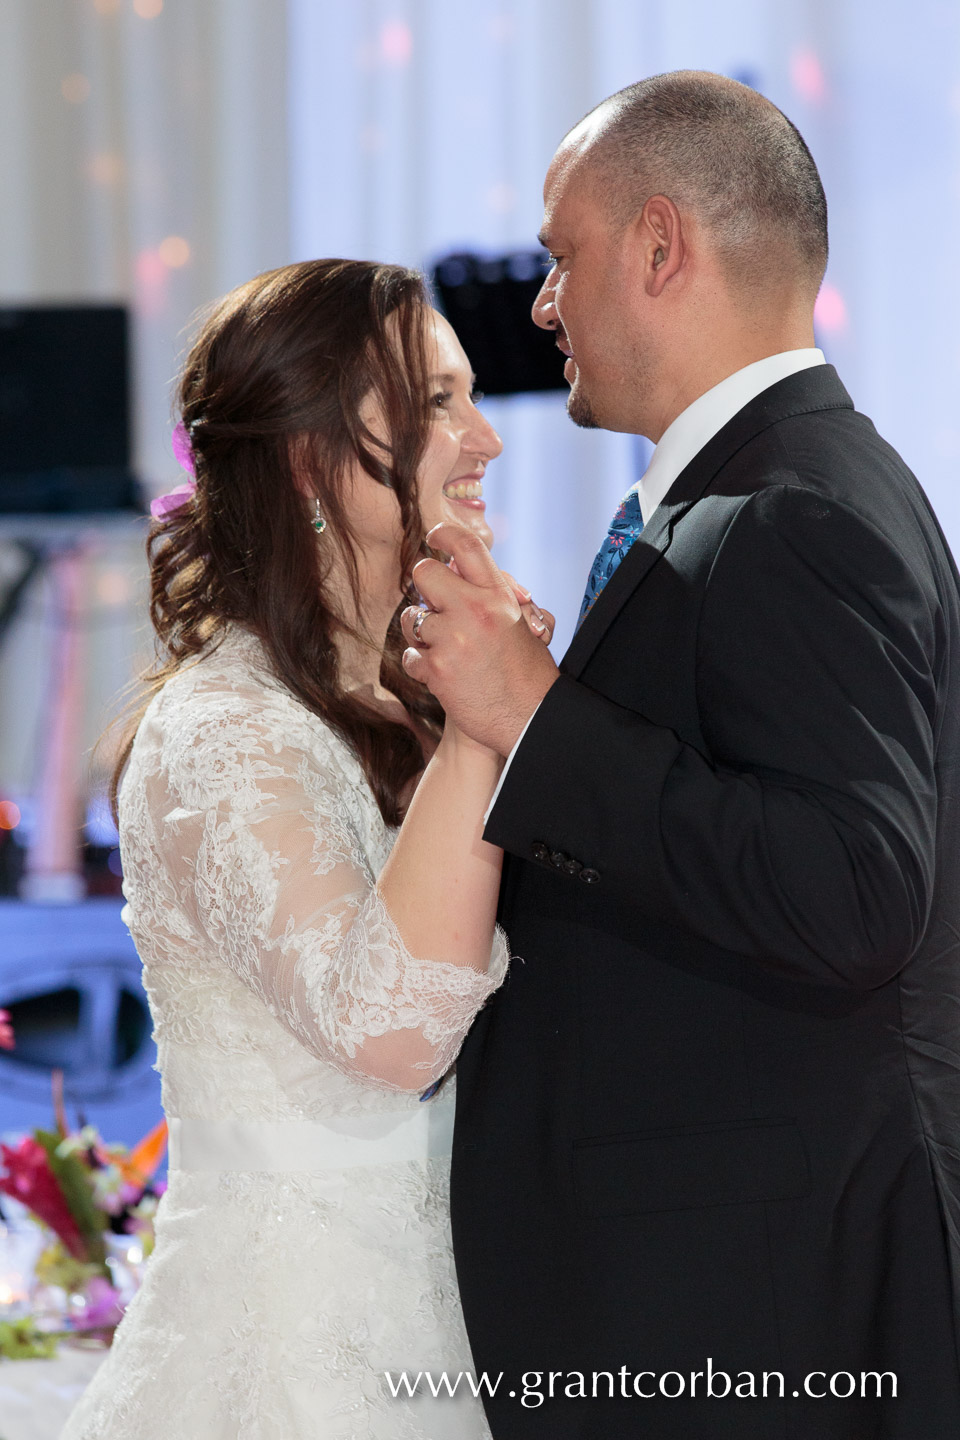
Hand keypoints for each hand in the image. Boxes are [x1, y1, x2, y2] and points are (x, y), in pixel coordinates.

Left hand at [401, 523, 559, 754]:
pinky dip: (421, 666)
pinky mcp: (436, 669)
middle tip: (435, 604)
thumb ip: (498, 598)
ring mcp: (452, 639)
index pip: (466, 547)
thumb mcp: (525, 626)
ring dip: (422, 632)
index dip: (445, 533)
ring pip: (412, 617)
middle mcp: (474, 611)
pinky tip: (441, 675)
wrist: (531, 720)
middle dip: (425, 587)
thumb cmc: (530, 675)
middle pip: (424, 572)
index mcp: (498, 597)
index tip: (434, 535)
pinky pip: (411, 656)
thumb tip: (463, 572)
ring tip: (443, 648)